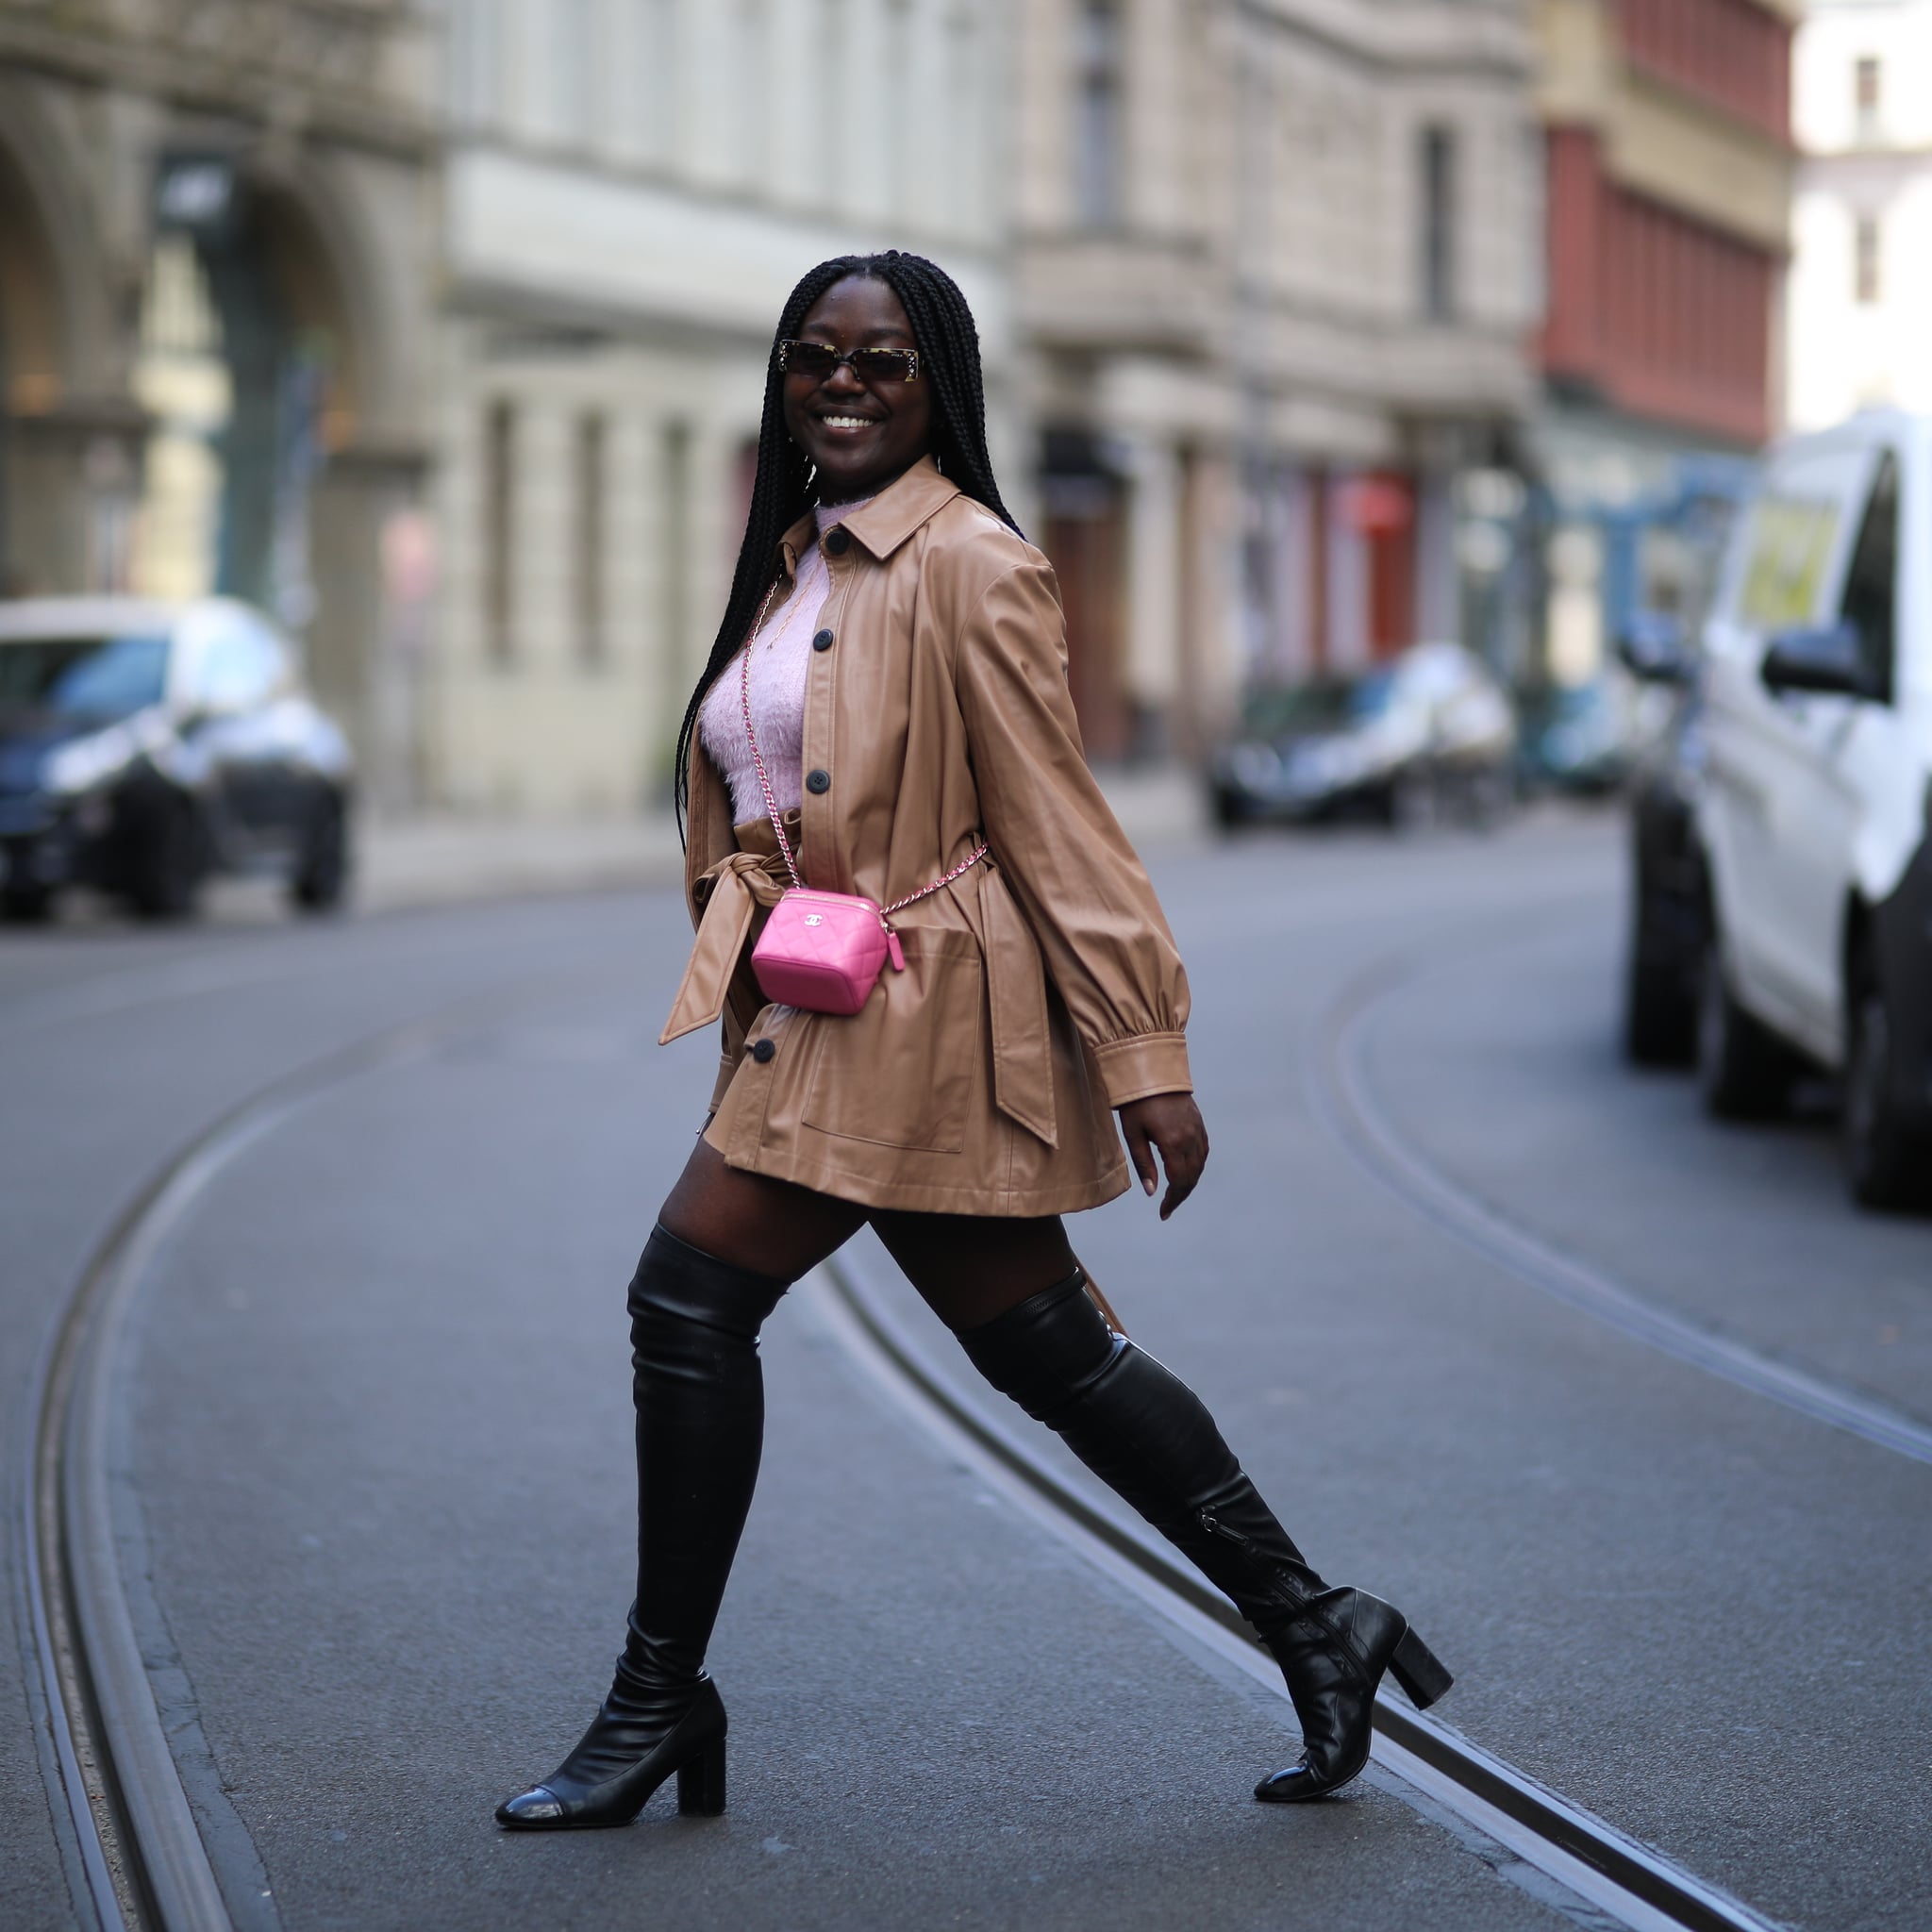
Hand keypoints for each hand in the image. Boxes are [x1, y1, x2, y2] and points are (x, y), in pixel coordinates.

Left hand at [1117, 1093, 1208, 1220]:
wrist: (1151, 1069)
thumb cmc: (1136, 1103)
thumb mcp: (1133, 1134)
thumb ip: (1143, 1164)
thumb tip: (1152, 1192)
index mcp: (1173, 1143)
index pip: (1179, 1182)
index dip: (1172, 1201)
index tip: (1163, 1213)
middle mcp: (1190, 1138)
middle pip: (1192, 1177)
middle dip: (1181, 1196)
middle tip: (1168, 1208)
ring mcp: (1197, 1130)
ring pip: (1200, 1165)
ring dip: (1189, 1183)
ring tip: (1175, 1194)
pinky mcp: (1199, 1123)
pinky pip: (1203, 1151)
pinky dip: (1197, 1166)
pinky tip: (1187, 1172)